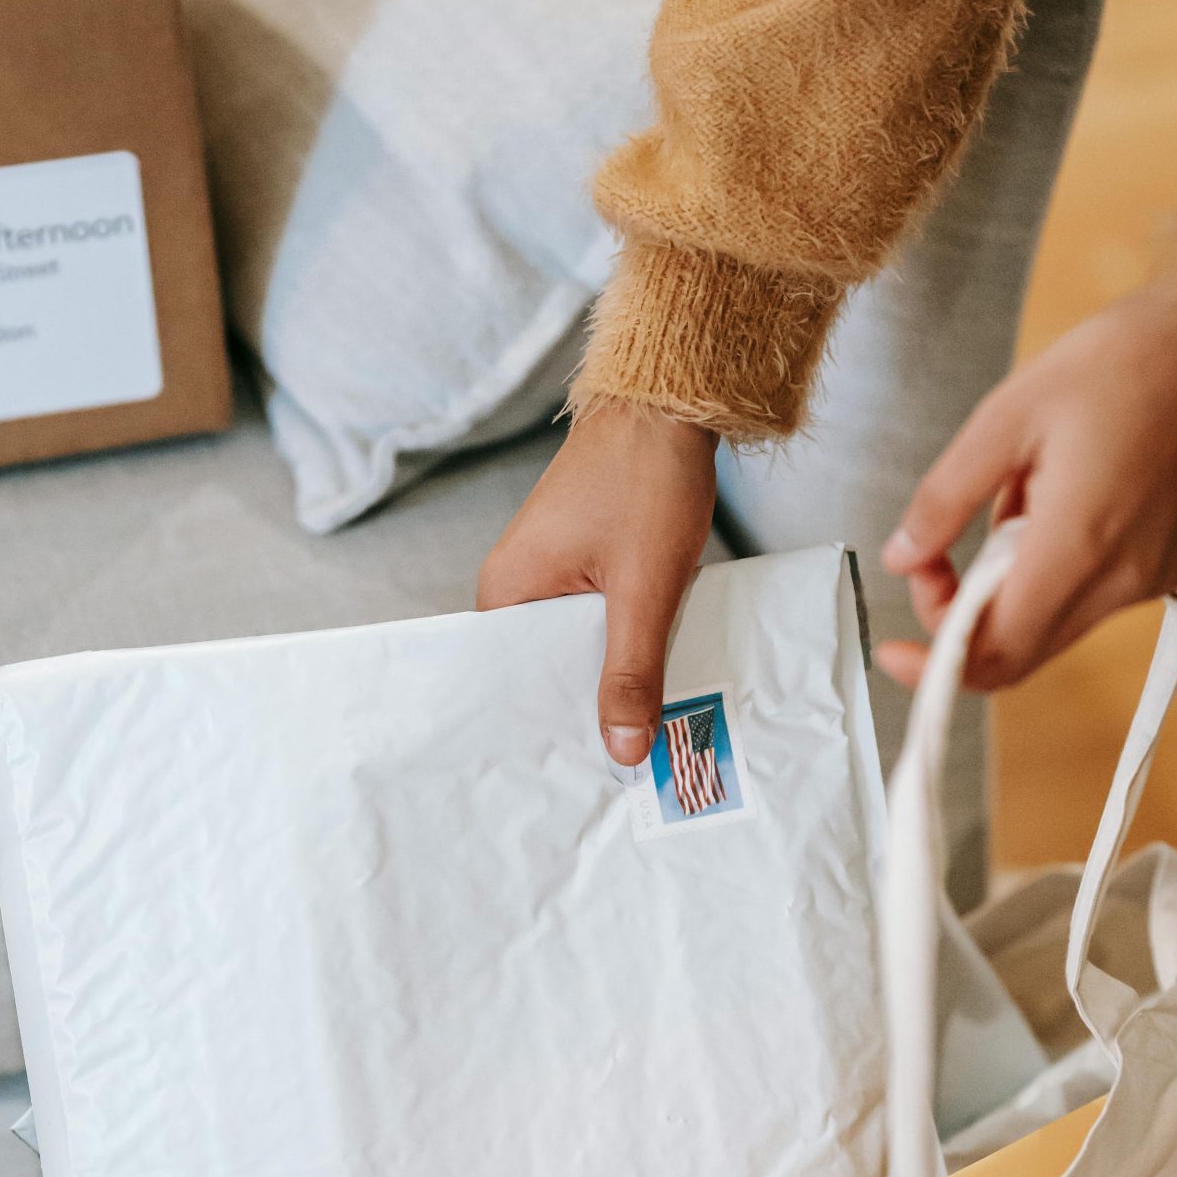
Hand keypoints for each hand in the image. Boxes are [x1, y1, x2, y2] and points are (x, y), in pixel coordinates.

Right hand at [478, 403, 718, 764]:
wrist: (671, 401)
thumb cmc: (646, 479)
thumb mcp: (645, 588)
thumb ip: (632, 670)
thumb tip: (622, 751)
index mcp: (505, 591)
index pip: (508, 683)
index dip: (546, 727)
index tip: (576, 775)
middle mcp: (515, 584)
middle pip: (544, 670)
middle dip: (585, 709)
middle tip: (624, 766)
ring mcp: (549, 571)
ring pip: (577, 646)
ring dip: (611, 674)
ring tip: (642, 729)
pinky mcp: (582, 562)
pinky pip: (595, 620)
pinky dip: (624, 642)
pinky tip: (654, 671)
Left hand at [877, 276, 1176, 690]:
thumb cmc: (1119, 362)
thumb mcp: (1005, 417)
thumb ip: (944, 499)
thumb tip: (901, 558)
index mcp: (1078, 547)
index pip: (995, 654)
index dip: (936, 664)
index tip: (894, 646)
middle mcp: (1125, 580)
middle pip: (1022, 648)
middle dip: (962, 614)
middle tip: (936, 556)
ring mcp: (1158, 577)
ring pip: (1055, 621)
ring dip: (1011, 583)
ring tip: (1020, 492)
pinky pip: (1096, 593)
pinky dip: (1057, 566)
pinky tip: (1063, 497)